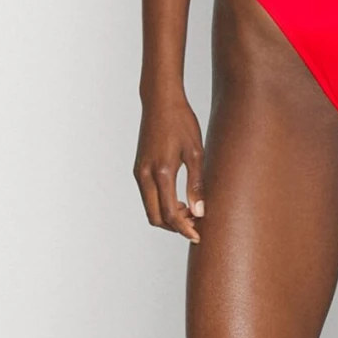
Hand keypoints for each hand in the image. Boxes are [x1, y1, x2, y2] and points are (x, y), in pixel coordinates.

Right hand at [134, 93, 205, 243]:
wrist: (160, 101)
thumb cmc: (181, 122)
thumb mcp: (195, 152)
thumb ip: (197, 184)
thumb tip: (200, 211)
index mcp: (161, 172)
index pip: (170, 213)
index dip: (184, 228)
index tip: (199, 235)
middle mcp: (145, 175)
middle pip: (155, 217)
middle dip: (175, 227)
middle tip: (196, 225)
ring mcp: (138, 172)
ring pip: (150, 208)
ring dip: (167, 217)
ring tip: (191, 212)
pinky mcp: (138, 169)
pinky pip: (148, 197)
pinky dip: (161, 205)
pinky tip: (179, 200)